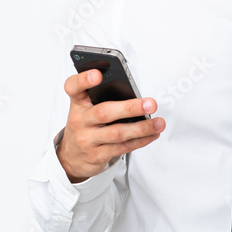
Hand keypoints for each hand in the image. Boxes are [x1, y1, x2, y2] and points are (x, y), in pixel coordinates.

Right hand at [55, 68, 165, 182]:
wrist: (72, 157)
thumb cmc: (85, 125)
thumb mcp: (86, 108)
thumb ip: (103, 97)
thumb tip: (135, 95)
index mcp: (78, 103)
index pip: (73, 87)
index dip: (83, 80)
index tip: (97, 74)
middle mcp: (79, 120)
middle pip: (104, 112)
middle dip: (130, 108)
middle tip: (150, 104)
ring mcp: (87, 139)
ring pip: (117, 133)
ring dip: (142, 128)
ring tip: (159, 122)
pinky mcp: (97, 155)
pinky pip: (122, 148)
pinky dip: (140, 140)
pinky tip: (152, 134)